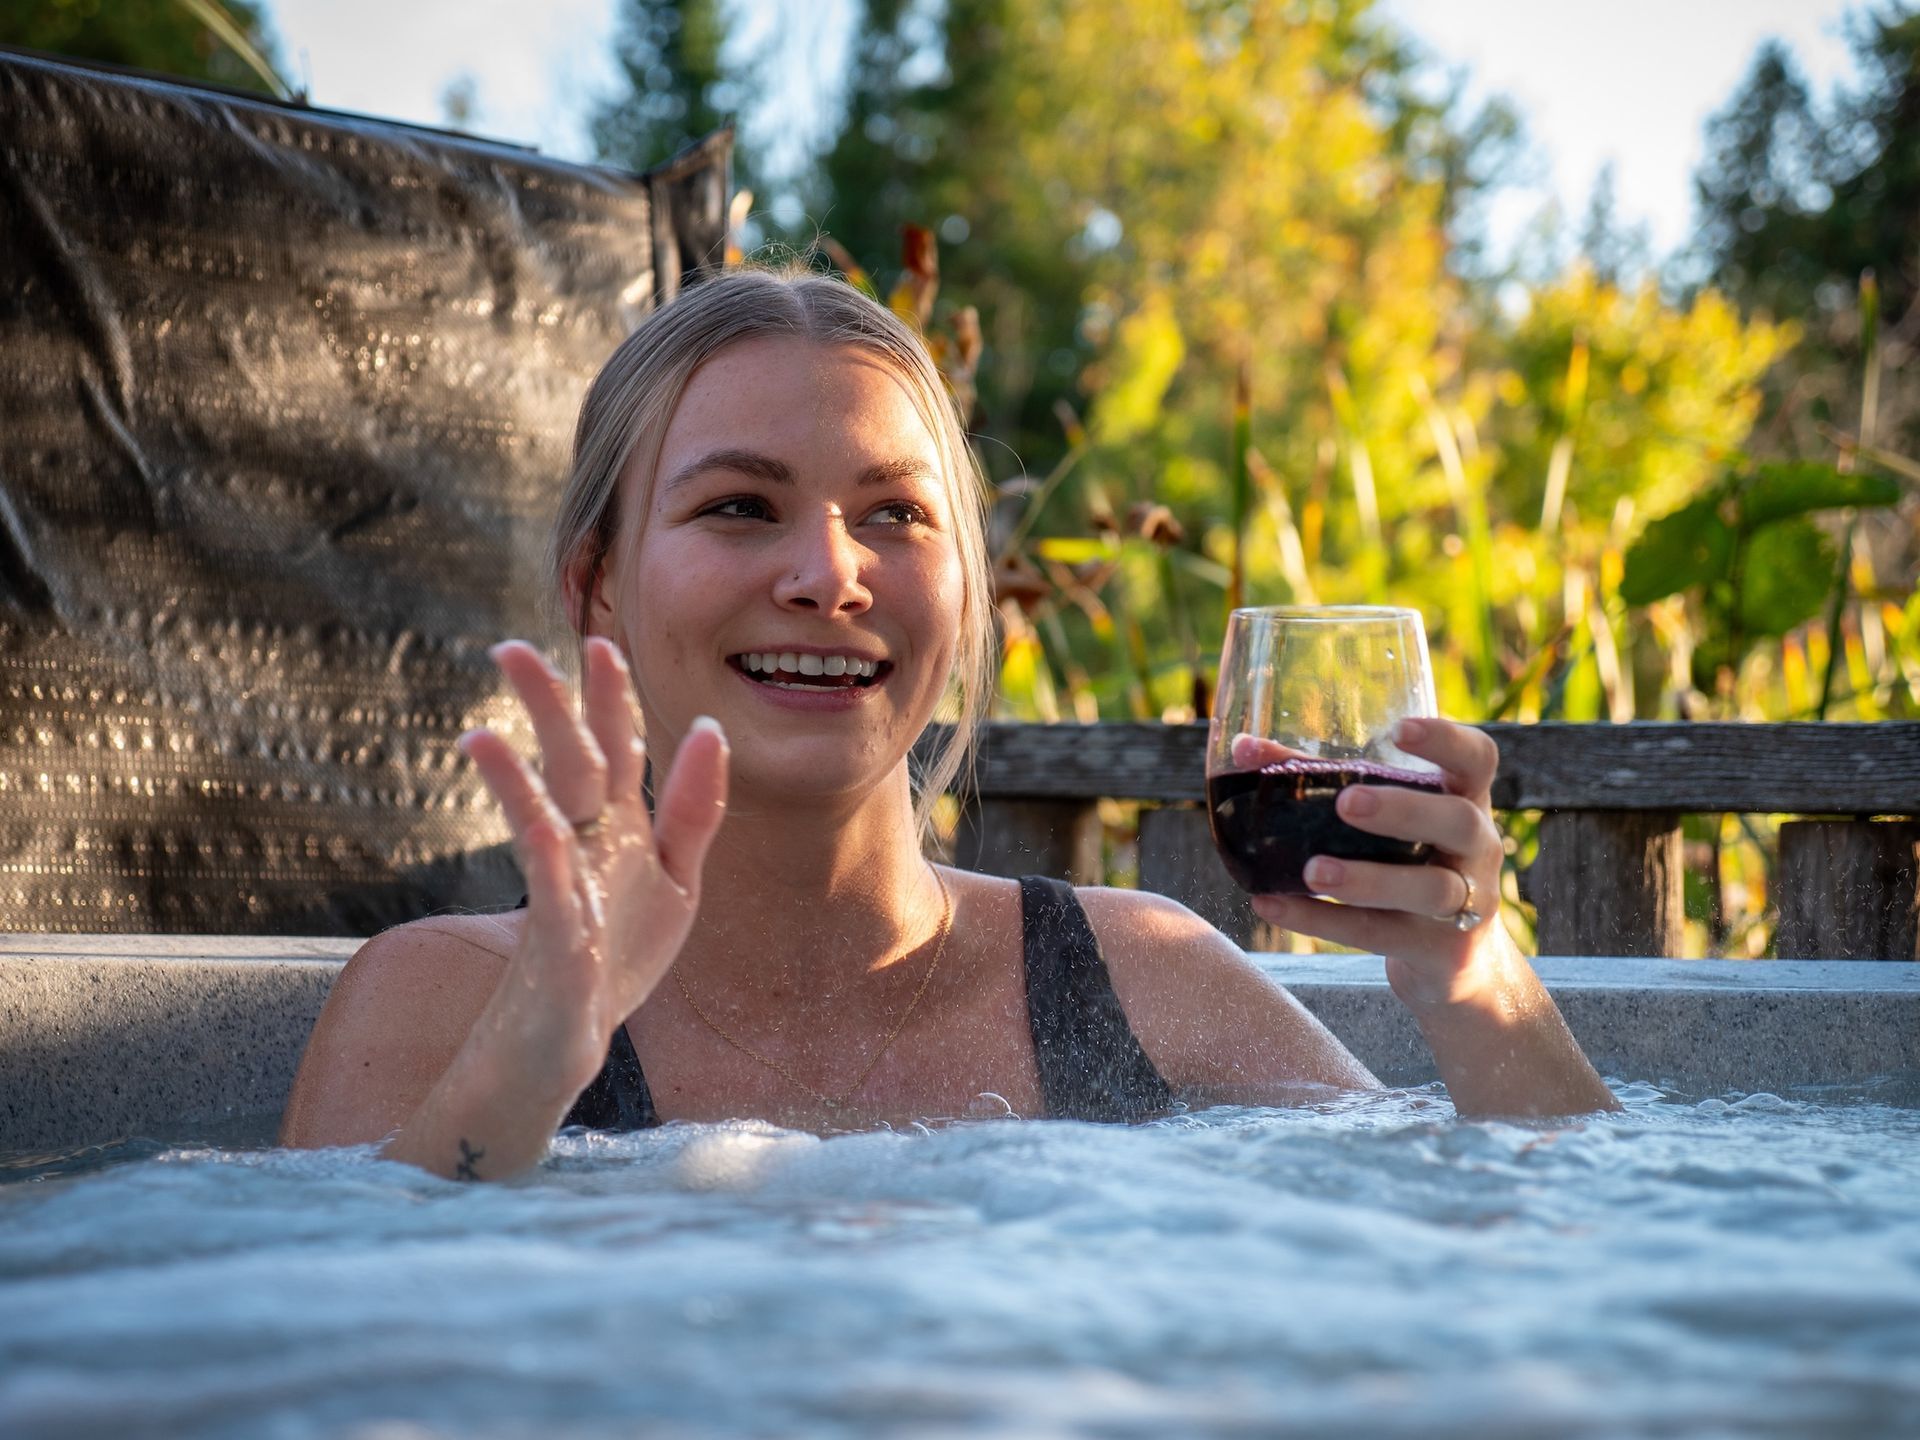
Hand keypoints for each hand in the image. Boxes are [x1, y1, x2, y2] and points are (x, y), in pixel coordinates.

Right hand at [457, 638, 729, 1091]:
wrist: (569, 1041)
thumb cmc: (616, 956)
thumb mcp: (676, 878)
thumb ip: (693, 807)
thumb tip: (709, 728)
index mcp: (617, 829)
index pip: (614, 749)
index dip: (609, 698)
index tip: (600, 641)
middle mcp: (586, 849)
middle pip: (568, 766)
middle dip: (546, 709)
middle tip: (508, 650)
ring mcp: (565, 890)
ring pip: (540, 821)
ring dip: (512, 779)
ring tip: (478, 735)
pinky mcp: (558, 941)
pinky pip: (550, 893)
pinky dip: (547, 858)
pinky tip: (537, 829)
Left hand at [1245, 718, 1511, 1013]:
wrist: (1456, 963)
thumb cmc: (1409, 864)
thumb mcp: (1384, 822)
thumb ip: (1319, 779)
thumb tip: (1244, 748)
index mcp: (1465, 800)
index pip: (1477, 759)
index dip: (1446, 740)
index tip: (1399, 730)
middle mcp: (1476, 848)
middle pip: (1458, 821)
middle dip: (1404, 810)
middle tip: (1348, 803)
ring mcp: (1467, 904)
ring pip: (1429, 889)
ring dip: (1368, 880)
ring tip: (1312, 872)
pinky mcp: (1442, 952)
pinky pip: (1381, 935)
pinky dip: (1324, 923)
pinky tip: (1274, 906)